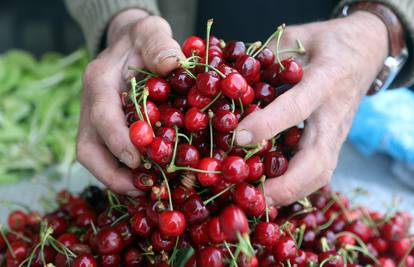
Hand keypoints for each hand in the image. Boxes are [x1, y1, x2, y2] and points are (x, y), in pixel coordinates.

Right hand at [76, 10, 183, 195]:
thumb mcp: (152, 32)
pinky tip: (145, 181)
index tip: (137, 160)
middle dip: (111, 173)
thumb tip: (172, 65)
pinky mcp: (103, 130)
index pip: (101, 113)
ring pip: (93, 157)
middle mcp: (91, 103)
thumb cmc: (142, 39)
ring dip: (115, 179)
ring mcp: (94, 119)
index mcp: (100, 80)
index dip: (117, 139)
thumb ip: (160, 45)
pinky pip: (105, 157)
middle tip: (141, 189)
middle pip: (88, 147)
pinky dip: (122, 173)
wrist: (129, 43)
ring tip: (145, 191)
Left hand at [235, 12, 388, 205]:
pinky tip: (270, 190)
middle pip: (317, 161)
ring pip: (321, 173)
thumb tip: (231, 78)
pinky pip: (318, 171)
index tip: (237, 137)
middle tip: (252, 195)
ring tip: (257, 200)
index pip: (295, 108)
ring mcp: (337, 133)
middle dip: (285, 185)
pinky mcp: (334, 143)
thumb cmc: (329, 42)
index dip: (266, 125)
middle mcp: (333, 114)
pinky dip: (295, 186)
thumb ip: (269, 55)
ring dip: (290, 192)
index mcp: (325, 81)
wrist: (366, 52)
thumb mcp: (300, 35)